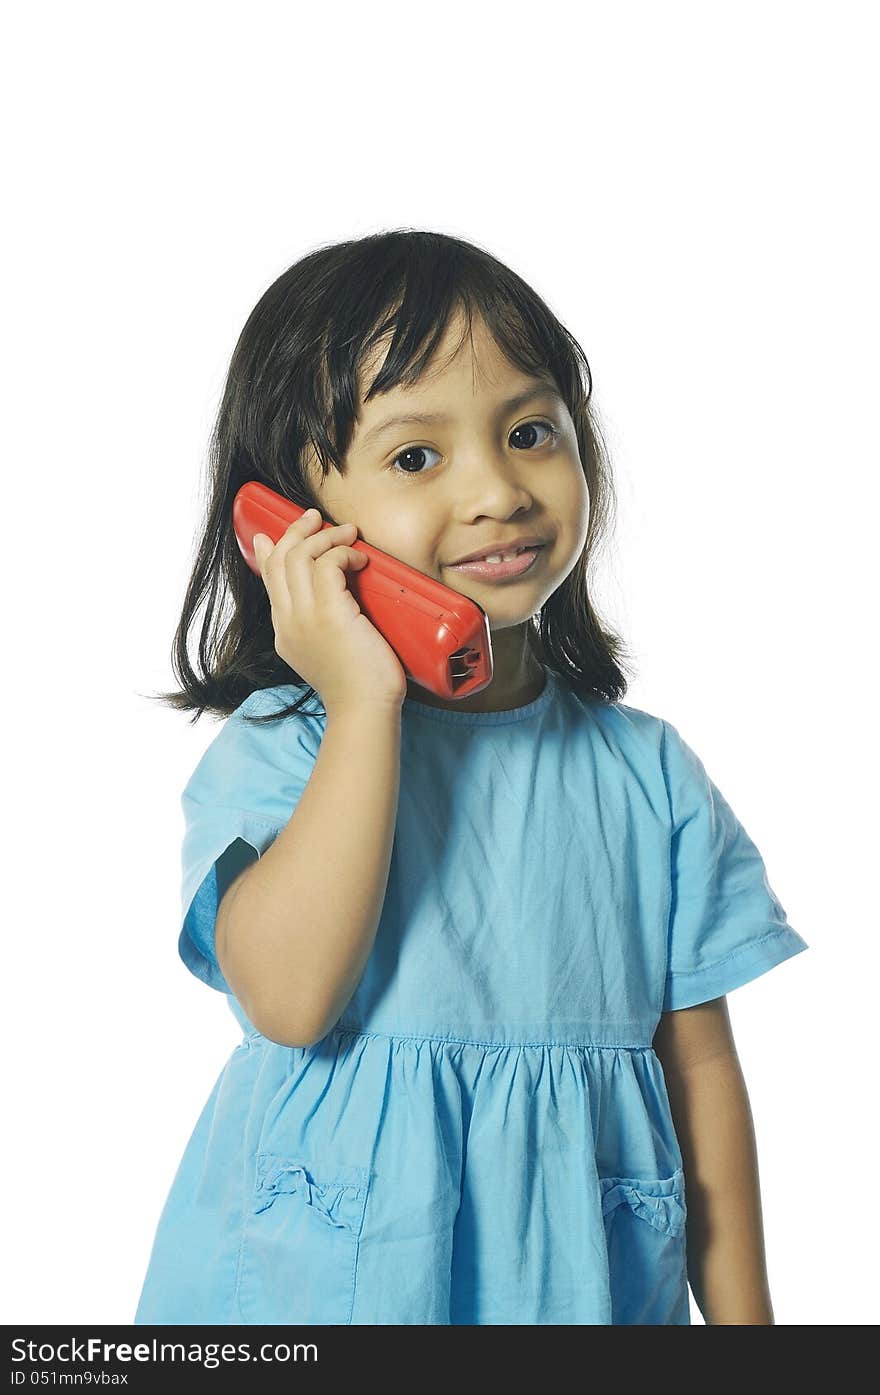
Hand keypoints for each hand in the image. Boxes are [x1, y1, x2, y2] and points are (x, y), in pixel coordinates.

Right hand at [252, 509, 406, 713]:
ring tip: (348, 533)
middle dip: (297, 531)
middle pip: (280, 560)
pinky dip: (343, 553)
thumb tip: (329, 597)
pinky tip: (360, 560)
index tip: (279, 532)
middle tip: (316, 518)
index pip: (269, 578)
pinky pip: (327, 564)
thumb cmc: (358, 686)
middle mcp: (287, 622)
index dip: (272, 549)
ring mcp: (304, 617)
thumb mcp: (328, 652)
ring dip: (325, 536)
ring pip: (299, 556)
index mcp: (284, 632)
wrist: (363, 710)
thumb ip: (320, 624)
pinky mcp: (329, 614)